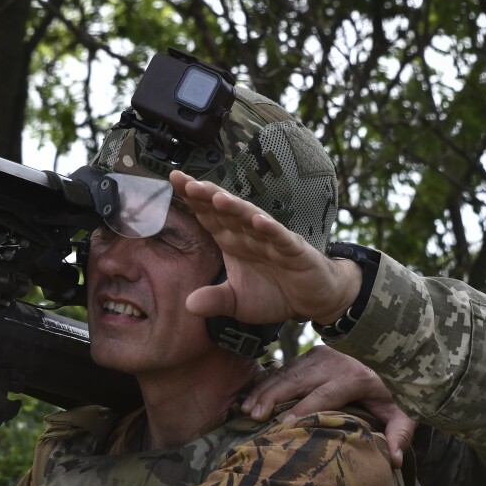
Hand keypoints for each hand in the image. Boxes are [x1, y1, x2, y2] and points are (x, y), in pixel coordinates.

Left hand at [172, 171, 361, 324]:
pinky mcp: (294, 251)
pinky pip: (281, 238)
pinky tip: (258, 220)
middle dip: (207, 196)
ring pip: (251, 220)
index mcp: (233, 241)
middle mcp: (249, 235)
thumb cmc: (274, 293)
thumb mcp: (237, 303)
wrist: (311, 300)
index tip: (174, 180)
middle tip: (187, 183)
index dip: (193, 199)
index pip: (209, 216)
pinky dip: (270, 230)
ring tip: (217, 198)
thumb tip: (188, 306)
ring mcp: (272, 240)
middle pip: (226, 212)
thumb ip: (215, 301)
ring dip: (236, 208)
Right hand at [243, 347, 415, 466]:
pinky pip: (284, 368)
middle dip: (274, 398)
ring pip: (287, 372)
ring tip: (247, 409)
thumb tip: (395, 461)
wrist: (392, 355)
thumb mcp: (404, 411)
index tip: (285, 425)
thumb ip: (401, 434)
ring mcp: (321, 354)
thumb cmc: (394, 392)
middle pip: (299, 380)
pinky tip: (250, 398)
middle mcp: (336, 362)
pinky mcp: (311, 353)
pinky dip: (265, 382)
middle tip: (255, 417)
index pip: (326, 394)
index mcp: (357, 377)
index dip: (305, 409)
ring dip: (264, 390)